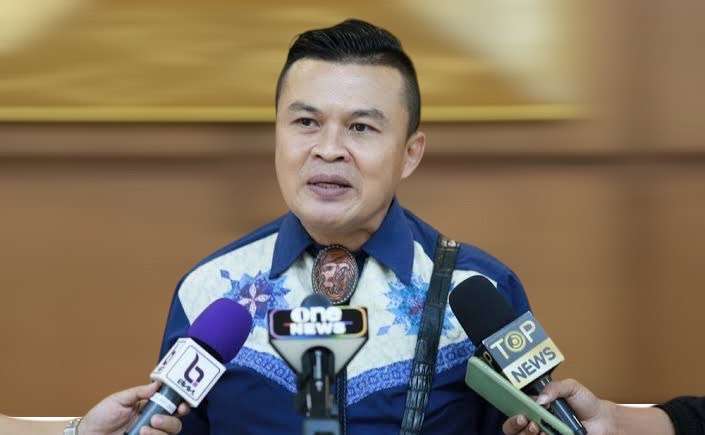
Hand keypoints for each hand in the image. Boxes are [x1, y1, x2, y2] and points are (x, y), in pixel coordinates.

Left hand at [79, 381, 189, 434]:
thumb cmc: (100, 417)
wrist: (88, 434)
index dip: (181, 404)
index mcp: (149, 407)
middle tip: (156, 419)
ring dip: (160, 431)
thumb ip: (138, 392)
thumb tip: (157, 384)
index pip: (172, 405)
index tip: (182, 404)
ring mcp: (149, 434)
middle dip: (171, 420)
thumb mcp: (118, 399)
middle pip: (175, 422)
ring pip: (169, 434)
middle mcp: (152, 422)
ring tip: (143, 430)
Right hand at [502, 378, 617, 434]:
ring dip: (525, 432)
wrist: (602, 420)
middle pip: (513, 426)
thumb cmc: (586, 402)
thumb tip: (540, 399)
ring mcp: (545, 433)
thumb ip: (555, 387)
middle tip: (525, 420)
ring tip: (537, 427)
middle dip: (513, 424)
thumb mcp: (571, 387)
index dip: (512, 410)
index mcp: (537, 405)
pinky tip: (546, 433)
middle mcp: (537, 420)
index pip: (516, 408)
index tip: (519, 410)